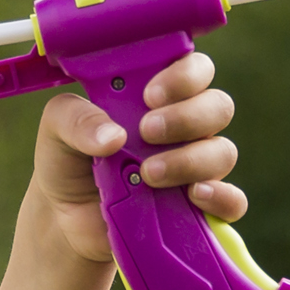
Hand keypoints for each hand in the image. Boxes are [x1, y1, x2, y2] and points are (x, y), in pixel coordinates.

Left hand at [32, 51, 244, 265]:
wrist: (64, 221)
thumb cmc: (67, 161)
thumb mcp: (56, 131)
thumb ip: (77, 119)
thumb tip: (114, 136)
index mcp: (156, 97)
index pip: (193, 69)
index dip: (183, 76)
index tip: (150, 95)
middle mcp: (184, 127)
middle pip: (217, 106)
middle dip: (187, 116)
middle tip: (147, 132)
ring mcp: (194, 167)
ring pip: (224, 151)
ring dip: (191, 160)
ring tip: (149, 173)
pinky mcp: (198, 208)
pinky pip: (233, 201)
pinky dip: (221, 197)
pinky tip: (194, 195)